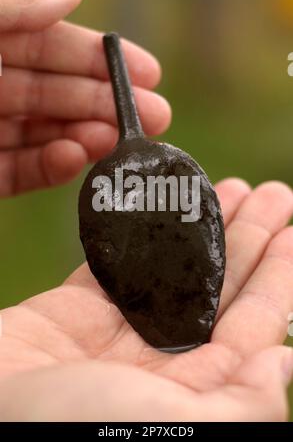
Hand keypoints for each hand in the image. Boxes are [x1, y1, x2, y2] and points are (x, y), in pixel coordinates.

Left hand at [0, 0, 169, 196]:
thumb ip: (13, 6)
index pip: (52, 47)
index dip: (102, 60)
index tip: (150, 73)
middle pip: (57, 96)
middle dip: (107, 105)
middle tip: (156, 118)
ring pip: (44, 136)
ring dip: (86, 138)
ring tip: (119, 141)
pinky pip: (18, 174)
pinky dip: (51, 169)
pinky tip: (75, 158)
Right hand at [0, 179, 292, 420]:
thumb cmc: (74, 431)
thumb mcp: (179, 430)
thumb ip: (243, 405)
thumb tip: (282, 362)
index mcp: (195, 389)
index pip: (253, 322)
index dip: (278, 274)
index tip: (292, 228)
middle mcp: (162, 361)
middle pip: (219, 286)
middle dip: (247, 238)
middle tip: (269, 192)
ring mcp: (120, 333)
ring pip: (175, 268)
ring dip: (203, 228)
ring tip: (230, 188)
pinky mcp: (79, 310)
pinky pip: (120, 263)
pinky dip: (143, 234)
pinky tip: (164, 206)